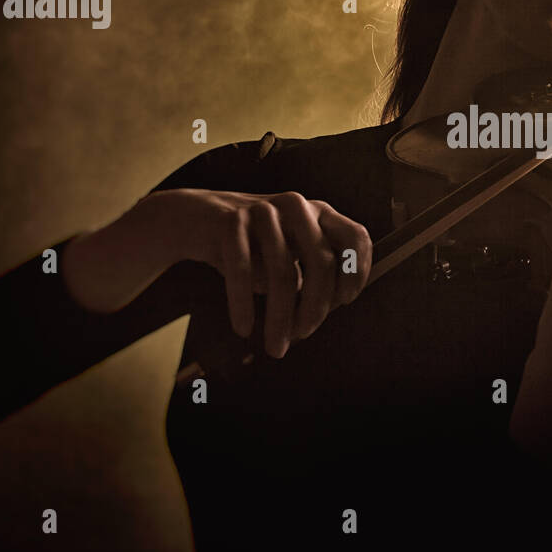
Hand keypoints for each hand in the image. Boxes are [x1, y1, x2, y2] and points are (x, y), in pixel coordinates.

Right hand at [149, 188, 372, 356]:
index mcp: (319, 213)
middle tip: (305, 333)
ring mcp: (263, 211)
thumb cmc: (251, 244)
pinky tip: (243, 327)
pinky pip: (242, 270)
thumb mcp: (289, 252)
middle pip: (321, 261)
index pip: (356, 236)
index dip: (357, 271)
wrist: (195, 219)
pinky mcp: (230, 222)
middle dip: (316, 307)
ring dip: (280, 317)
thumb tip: (323, 312)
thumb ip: (312, 276)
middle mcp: (296, 207)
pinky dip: (243, 304)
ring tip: (275, 345)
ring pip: (282, 272)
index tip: (345, 301)